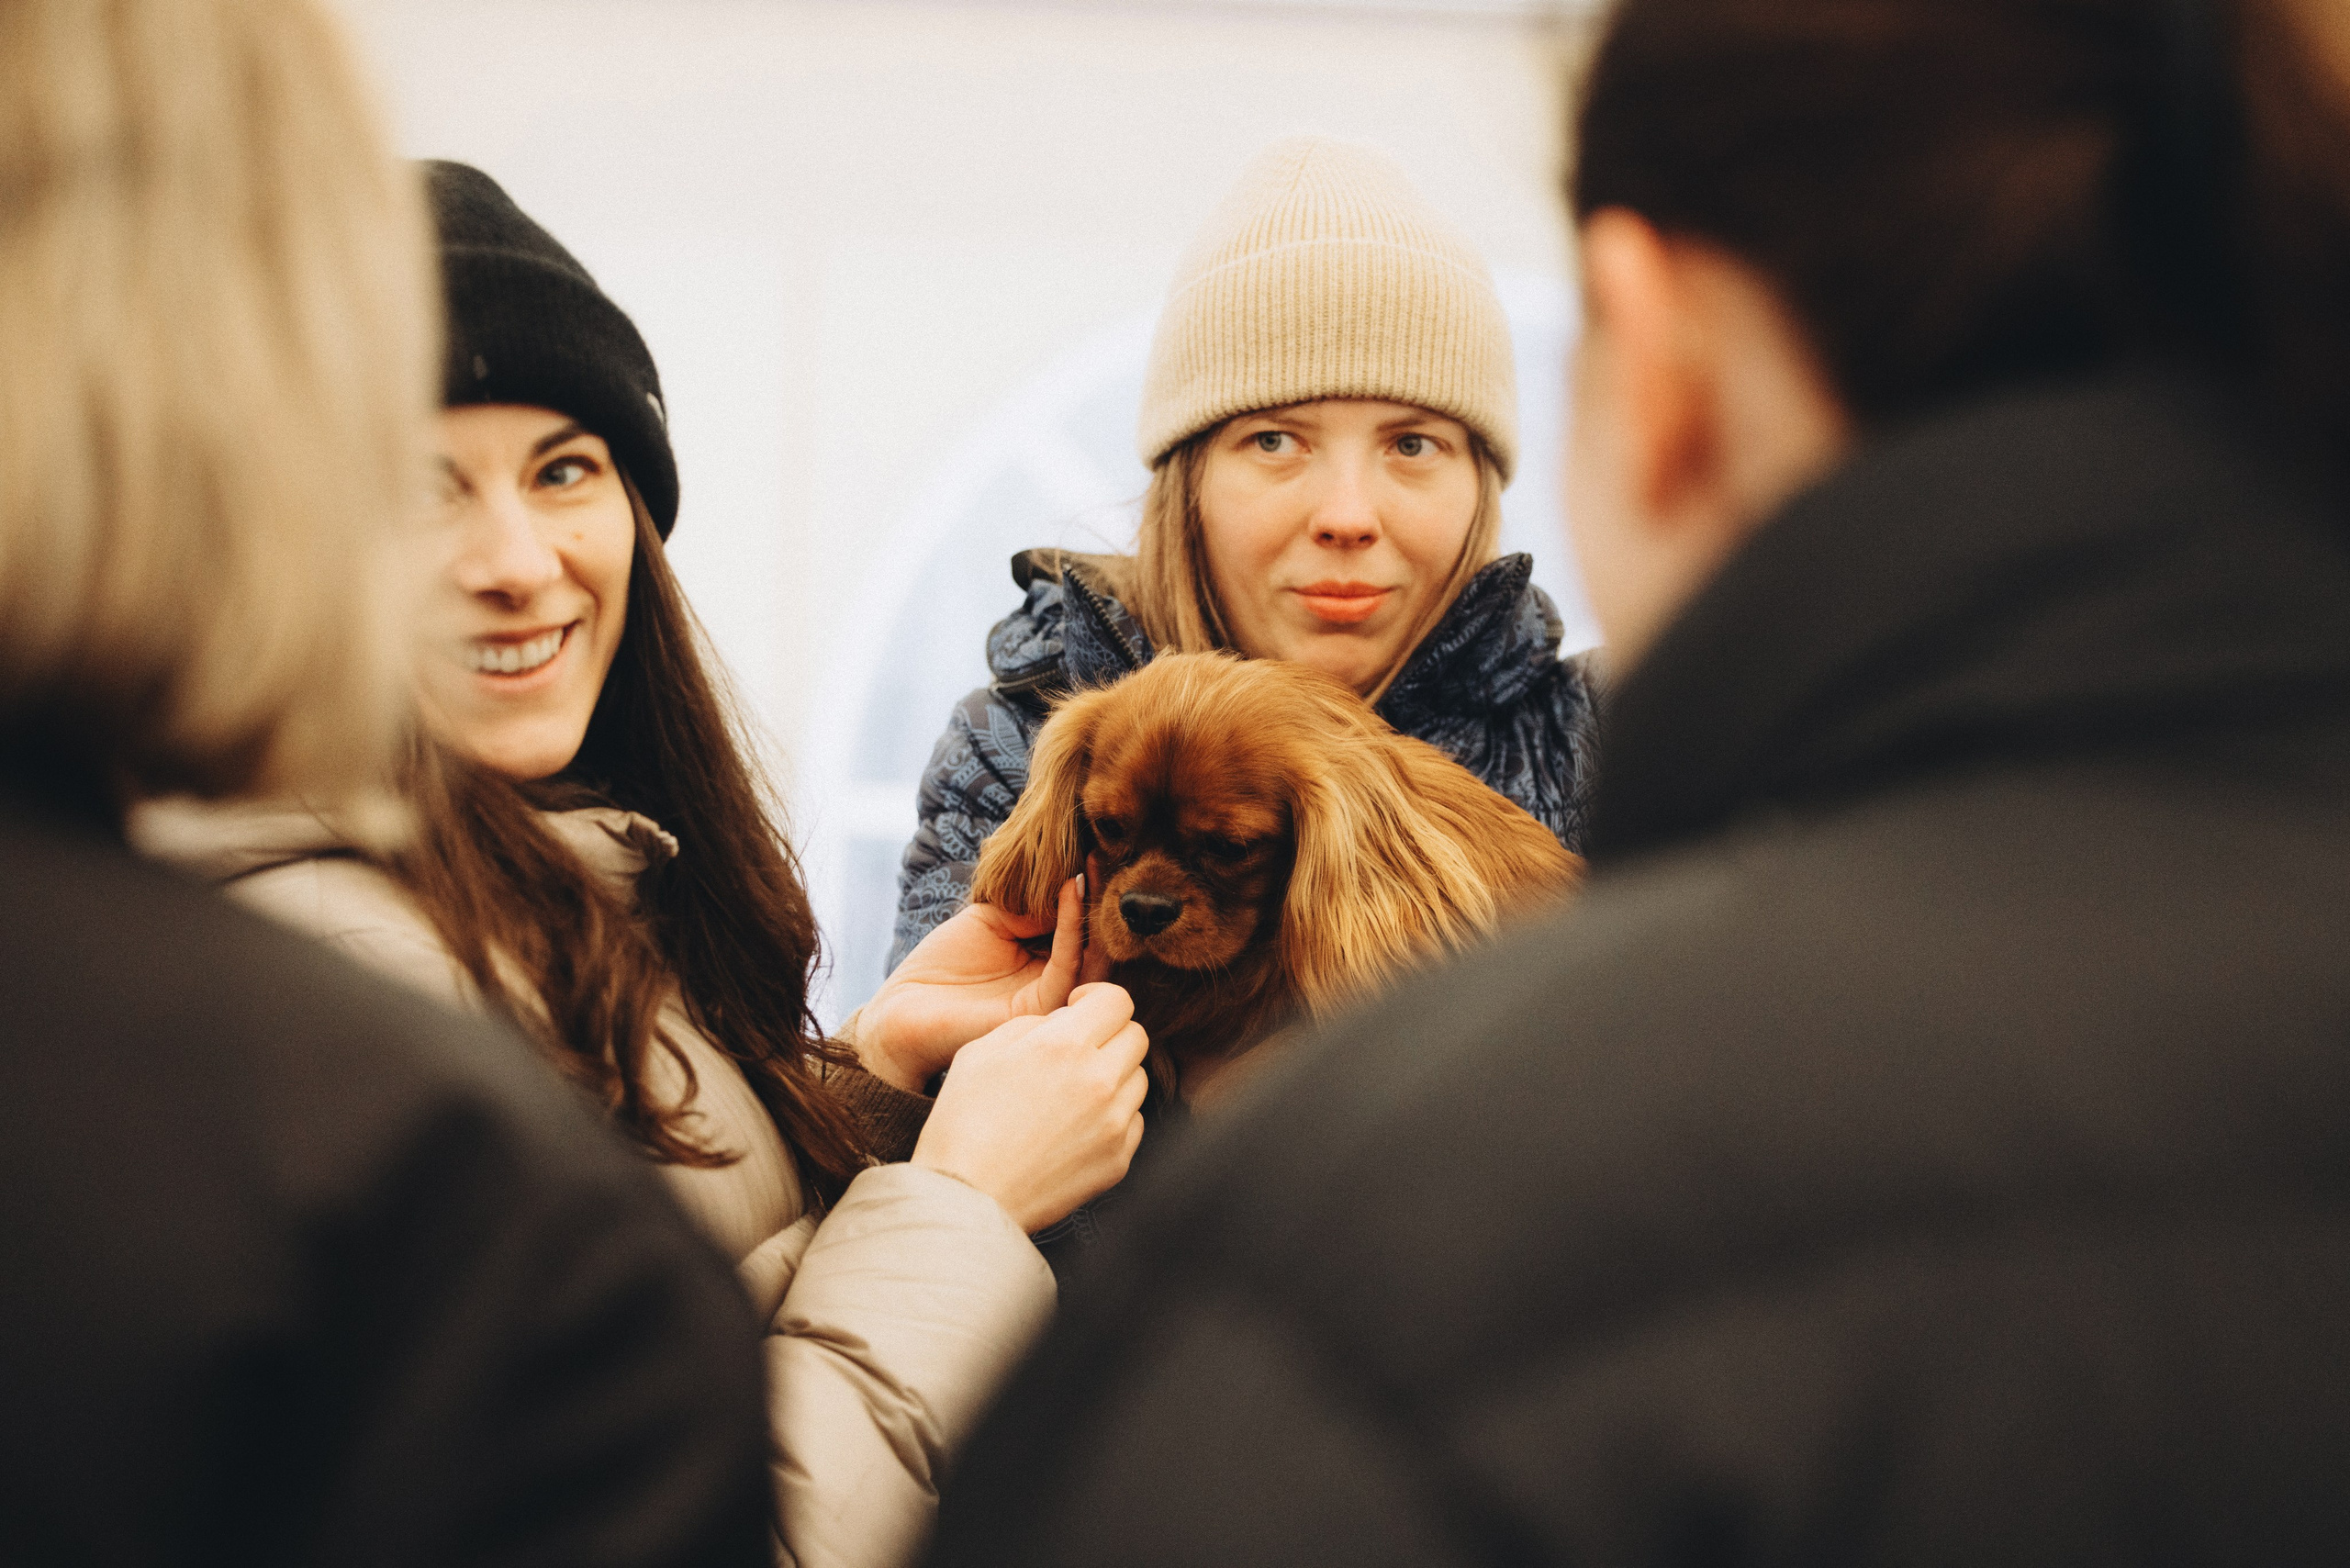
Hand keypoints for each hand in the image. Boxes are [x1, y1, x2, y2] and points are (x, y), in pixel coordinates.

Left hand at [857, 875, 1096, 1092]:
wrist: (904, 1008)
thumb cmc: (942, 965)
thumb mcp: (990, 919)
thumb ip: (1029, 905)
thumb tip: (1072, 881)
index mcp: (1043, 963)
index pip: (1078, 925)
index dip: (1086, 889)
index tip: (1091, 848)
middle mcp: (1053, 981)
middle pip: (1093, 940)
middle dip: (1100, 897)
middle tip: (1102, 854)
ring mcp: (1049, 998)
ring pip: (1092, 956)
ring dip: (1093, 909)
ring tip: (1091, 869)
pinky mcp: (1039, 1010)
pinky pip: (1067, 967)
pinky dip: (1073, 928)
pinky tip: (1070, 891)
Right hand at [912, 983, 1149, 1231]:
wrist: (966, 1198)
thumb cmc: (962, 1124)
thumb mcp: (980, 1051)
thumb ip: (1030, 1024)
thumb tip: (1064, 1021)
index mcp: (1065, 1045)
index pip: (1118, 1000)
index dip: (1097, 999)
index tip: (1079, 1010)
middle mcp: (1100, 1081)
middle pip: (1136, 1036)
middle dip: (1109, 1035)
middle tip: (1077, 1052)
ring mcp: (1114, 1124)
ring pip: (1138, 1078)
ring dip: (1113, 1076)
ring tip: (1072, 1094)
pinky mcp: (1119, 1159)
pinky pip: (1134, 1121)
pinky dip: (1113, 1116)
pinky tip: (1076, 1128)